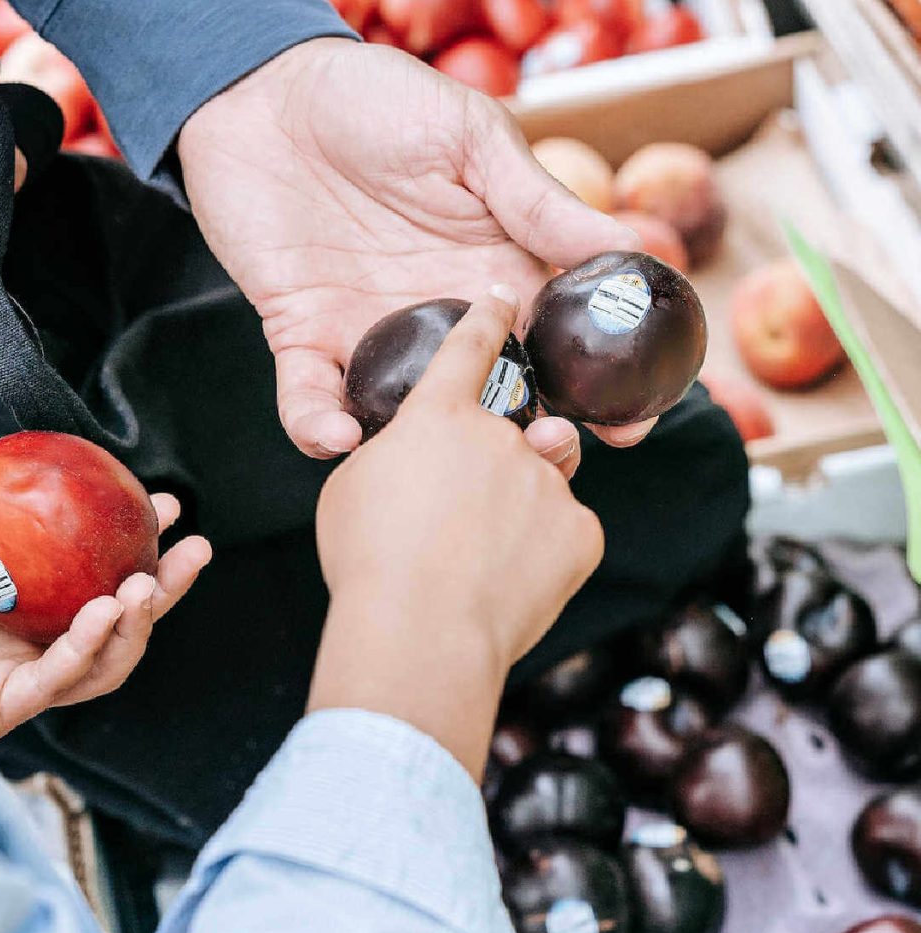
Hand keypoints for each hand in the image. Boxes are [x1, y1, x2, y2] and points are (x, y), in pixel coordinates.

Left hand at [0, 451, 211, 746]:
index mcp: (25, 601)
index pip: (96, 571)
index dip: (136, 541)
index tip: (161, 504)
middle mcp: (35, 639)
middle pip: (121, 618)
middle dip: (167, 587)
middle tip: (193, 547)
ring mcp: (27, 675)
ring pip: (107, 657)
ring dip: (139, 623)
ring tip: (148, 585)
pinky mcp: (9, 705)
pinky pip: (62, 679)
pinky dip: (89, 648)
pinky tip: (105, 613)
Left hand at [178, 38, 650, 459]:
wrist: (264, 89)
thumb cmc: (377, 98)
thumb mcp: (471, 139)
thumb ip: (540, 202)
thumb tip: (634, 247)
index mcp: (497, 265)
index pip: (560, 338)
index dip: (599, 384)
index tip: (632, 421)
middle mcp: (442, 311)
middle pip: (495, 395)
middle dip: (523, 437)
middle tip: (544, 462)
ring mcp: (373, 330)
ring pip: (410, 414)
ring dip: (426, 447)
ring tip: (443, 460)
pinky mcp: (302, 335)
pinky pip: (312, 398)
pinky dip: (320, 425)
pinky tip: (338, 434)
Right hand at [309, 285, 602, 779]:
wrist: (420, 636)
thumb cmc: (368, 559)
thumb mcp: (352, 490)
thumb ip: (391, 456)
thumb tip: (409, 459)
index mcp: (438, 415)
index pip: (468, 347)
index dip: (486, 319)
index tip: (502, 296)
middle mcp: (500, 434)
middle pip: (512, 430)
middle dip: (499, 460)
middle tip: (465, 511)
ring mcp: (546, 479)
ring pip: (544, 479)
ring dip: (522, 503)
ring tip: (484, 554)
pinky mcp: (581, 532)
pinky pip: (567, 532)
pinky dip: (544, 554)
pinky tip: (508, 584)